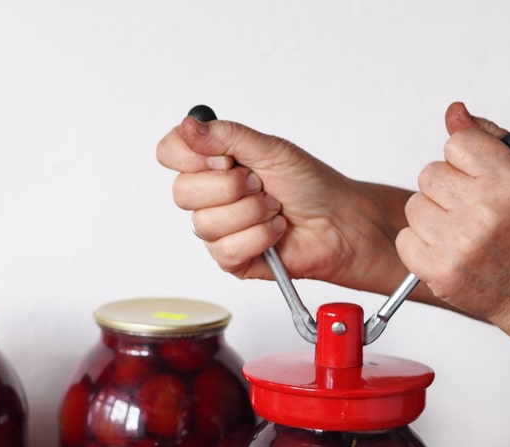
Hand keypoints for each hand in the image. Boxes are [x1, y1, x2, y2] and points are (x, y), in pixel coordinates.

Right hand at [156, 113, 412, 293]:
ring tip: (273, 209)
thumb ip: (226, 136)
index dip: (191, 155)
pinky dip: (259, 236)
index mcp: (213, 163)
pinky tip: (275, 231)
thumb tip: (188, 125)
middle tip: (259, 183)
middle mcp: (209, 195)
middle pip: (181, 192)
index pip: (170, 152)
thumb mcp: (270, 148)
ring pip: (205, 223)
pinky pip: (225, 249)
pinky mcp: (229, 259)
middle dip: (230, 187)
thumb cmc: (311, 185)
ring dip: (251, 212)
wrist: (339, 222)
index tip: (224, 158)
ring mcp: (217, 229)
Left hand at [396, 102, 509, 353]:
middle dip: (444, 189)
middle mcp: (484, 211)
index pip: (456, 144)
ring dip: (430, 216)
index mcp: (509, 182)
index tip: (475, 176)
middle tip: (466, 208)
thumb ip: (485, 139)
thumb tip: (454, 112)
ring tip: (458, 231)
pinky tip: (446, 250)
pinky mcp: (438, 269)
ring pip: (414, 206)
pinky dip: (419, 244)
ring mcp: (459, 243)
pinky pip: (405, 238)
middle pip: (428, 174)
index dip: (463, 160)